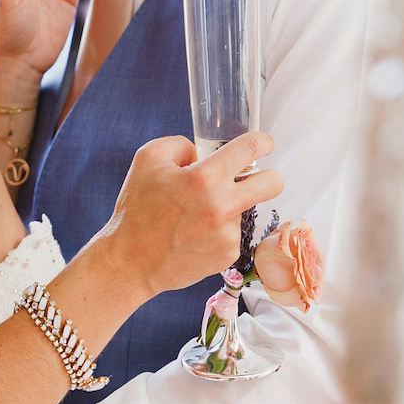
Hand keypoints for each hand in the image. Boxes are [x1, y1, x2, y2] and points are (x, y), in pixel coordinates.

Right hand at [105, 131, 283, 301]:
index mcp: (203, 178)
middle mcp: (222, 205)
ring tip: (195, 217)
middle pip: (273, 183)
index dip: (263, 141)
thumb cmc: (136, 209)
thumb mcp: (147, 160)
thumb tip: (202, 154)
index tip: (264, 144)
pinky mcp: (227, 254)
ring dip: (228, 208)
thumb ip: (181, 145)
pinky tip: (194, 235)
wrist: (130, 261)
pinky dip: (218, 231)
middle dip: (268, 177)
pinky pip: (233, 233)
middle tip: (252, 180)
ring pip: (245, 209)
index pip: (250, 148)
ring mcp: (227, 233)